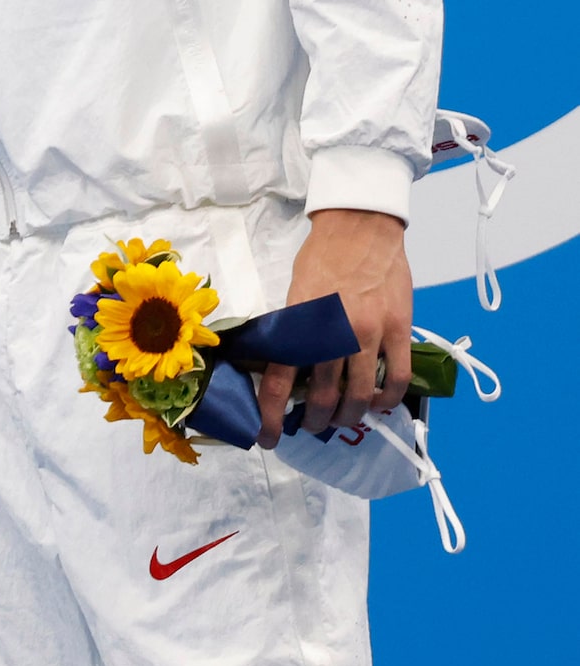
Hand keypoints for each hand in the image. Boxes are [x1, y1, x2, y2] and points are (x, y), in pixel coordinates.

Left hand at [259, 208, 412, 447]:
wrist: (360, 228)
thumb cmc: (322, 259)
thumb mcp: (294, 294)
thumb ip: (294, 332)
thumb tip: (287, 368)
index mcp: (299, 323)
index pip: (279, 379)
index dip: (271, 415)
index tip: (267, 437)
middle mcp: (332, 332)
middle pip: (322, 395)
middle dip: (314, 420)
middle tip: (311, 427)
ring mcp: (369, 332)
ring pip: (360, 394)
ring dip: (349, 416)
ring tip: (342, 421)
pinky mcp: (398, 329)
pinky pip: (397, 377)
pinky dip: (389, 399)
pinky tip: (381, 405)